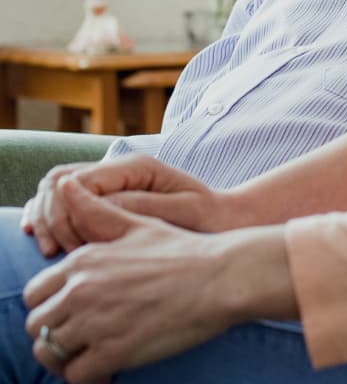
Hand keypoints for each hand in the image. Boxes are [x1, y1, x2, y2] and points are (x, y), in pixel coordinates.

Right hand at [21, 156, 234, 256]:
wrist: (224, 221)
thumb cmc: (209, 218)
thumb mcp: (182, 211)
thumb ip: (140, 206)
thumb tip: (97, 205)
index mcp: (137, 167)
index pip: (79, 180)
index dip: (64, 213)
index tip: (70, 249)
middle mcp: (120, 170)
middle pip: (59, 181)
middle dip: (50, 217)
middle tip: (56, 253)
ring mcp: (111, 183)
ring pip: (56, 190)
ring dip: (47, 220)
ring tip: (53, 253)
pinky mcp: (107, 199)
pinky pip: (66, 202)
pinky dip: (51, 220)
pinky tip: (48, 244)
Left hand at [23, 179, 247, 381]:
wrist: (221, 277)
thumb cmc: (183, 250)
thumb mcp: (138, 223)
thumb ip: (96, 210)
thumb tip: (65, 184)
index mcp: (83, 260)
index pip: (36, 293)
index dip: (51, 305)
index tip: (74, 312)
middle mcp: (81, 290)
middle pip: (37, 325)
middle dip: (56, 333)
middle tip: (84, 337)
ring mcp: (95, 322)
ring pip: (51, 352)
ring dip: (69, 356)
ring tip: (95, 353)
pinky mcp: (112, 352)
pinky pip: (77, 375)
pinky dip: (90, 375)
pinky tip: (110, 367)